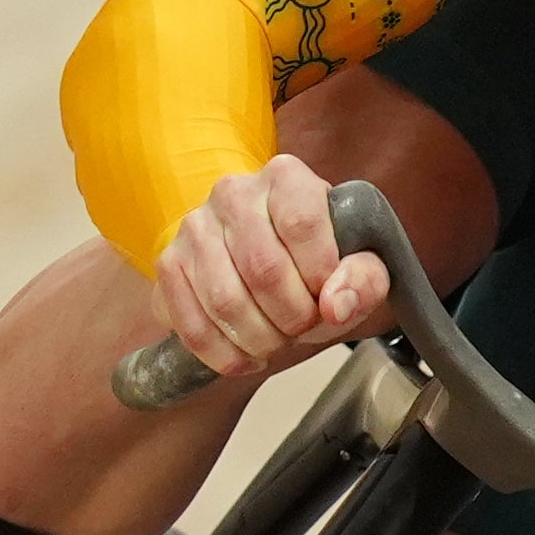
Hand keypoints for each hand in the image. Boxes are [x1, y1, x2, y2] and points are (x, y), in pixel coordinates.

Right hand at [146, 155, 388, 380]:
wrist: (266, 263)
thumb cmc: (315, 261)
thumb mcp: (358, 264)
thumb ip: (364, 279)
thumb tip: (335, 304)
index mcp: (286, 178)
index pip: (302, 224)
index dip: (320, 274)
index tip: (327, 297)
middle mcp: (234, 193)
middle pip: (263, 269)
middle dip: (293, 317)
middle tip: (304, 327)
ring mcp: (195, 227)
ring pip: (225, 301)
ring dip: (260, 339)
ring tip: (277, 340)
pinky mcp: (169, 263)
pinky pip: (191, 323)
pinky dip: (225, 354)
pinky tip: (247, 356)